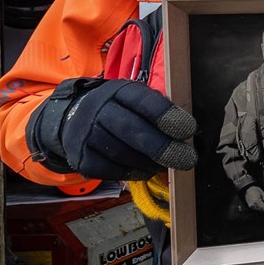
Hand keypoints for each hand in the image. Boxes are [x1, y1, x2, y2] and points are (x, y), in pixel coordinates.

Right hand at [33, 78, 196, 180]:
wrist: (73, 119)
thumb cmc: (119, 110)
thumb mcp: (136, 100)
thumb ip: (160, 111)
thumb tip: (189, 134)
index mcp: (119, 91)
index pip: (143, 101)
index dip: (167, 116)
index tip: (188, 130)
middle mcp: (98, 110)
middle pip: (131, 130)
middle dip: (163, 147)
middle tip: (186, 159)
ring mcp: (85, 134)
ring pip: (123, 153)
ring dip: (150, 163)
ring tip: (166, 165)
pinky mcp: (81, 157)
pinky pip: (110, 170)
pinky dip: (133, 173)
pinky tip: (144, 170)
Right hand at [244, 186, 263, 211]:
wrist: (247, 189)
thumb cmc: (255, 190)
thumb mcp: (263, 194)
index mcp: (256, 201)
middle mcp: (253, 205)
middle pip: (262, 210)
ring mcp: (250, 206)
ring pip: (259, 210)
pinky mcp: (249, 206)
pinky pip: (256, 209)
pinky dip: (260, 209)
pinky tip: (263, 207)